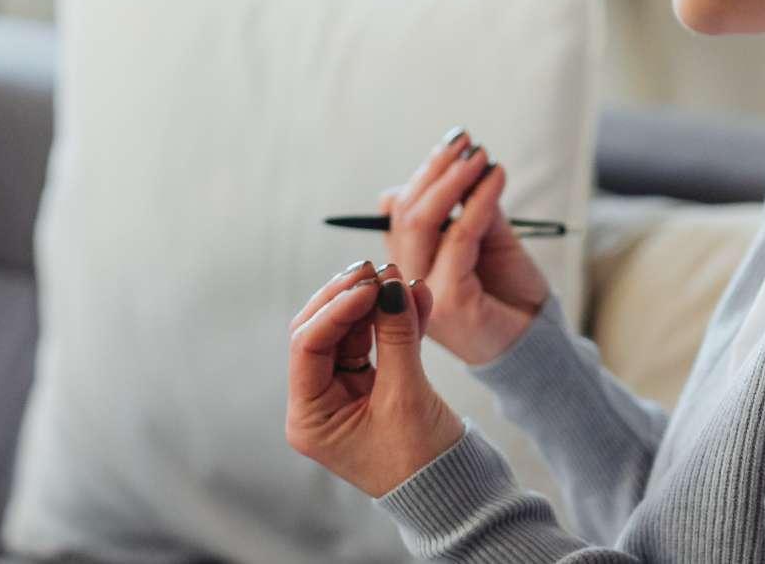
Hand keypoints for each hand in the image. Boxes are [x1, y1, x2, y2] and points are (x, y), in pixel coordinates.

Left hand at [286, 261, 465, 497]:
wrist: (456, 495)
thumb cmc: (424, 463)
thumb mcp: (407, 396)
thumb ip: (396, 337)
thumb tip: (391, 284)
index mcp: (309, 417)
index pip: (307, 346)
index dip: (336, 309)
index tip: (368, 284)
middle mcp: (317, 403)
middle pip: (321, 333)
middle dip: (349, 299)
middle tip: (377, 268)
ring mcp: (342, 393)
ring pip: (349, 333)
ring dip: (375, 304)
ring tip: (401, 276)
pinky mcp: (370, 387)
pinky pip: (375, 344)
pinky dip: (393, 321)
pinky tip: (415, 296)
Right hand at [379, 129, 549, 364]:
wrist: (535, 345)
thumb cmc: (510, 293)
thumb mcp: (486, 240)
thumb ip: (468, 209)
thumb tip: (457, 166)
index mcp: (408, 263)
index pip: (399, 210)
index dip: (423, 173)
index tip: (454, 144)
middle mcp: (405, 280)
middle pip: (404, 212)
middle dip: (435, 169)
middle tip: (466, 141)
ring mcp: (421, 293)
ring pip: (420, 221)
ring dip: (453, 179)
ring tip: (481, 155)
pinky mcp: (448, 300)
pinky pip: (458, 238)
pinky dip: (477, 202)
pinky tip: (496, 179)